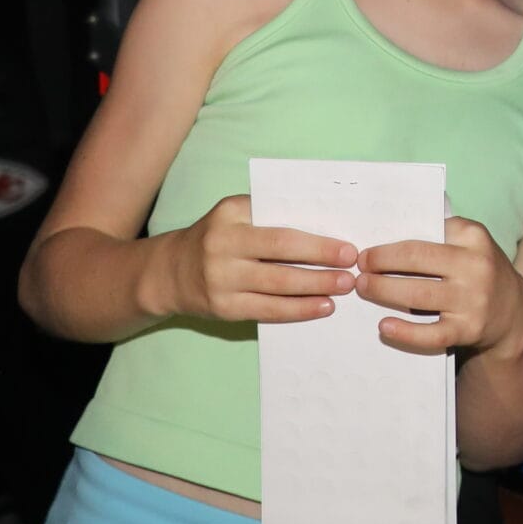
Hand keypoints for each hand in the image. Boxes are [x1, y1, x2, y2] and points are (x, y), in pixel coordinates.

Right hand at [156, 193, 354, 323]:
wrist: (170, 272)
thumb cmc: (217, 238)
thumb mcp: (235, 216)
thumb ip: (271, 217)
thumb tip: (326, 226)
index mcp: (231, 213)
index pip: (279, 221)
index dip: (315, 235)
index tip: (346, 243)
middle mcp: (223, 243)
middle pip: (281, 250)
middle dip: (321, 257)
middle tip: (352, 263)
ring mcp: (222, 278)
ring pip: (278, 284)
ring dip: (316, 286)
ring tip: (344, 286)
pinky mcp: (224, 308)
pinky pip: (268, 309)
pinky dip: (298, 310)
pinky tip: (322, 307)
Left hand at [356, 217, 522, 357]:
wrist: (512, 313)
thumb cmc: (477, 271)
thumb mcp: (469, 243)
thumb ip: (439, 234)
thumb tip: (387, 231)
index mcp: (473, 236)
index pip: (424, 233)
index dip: (390, 242)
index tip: (367, 248)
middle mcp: (475, 265)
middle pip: (416, 260)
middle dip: (381, 262)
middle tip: (360, 267)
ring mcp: (473, 299)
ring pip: (417, 295)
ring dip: (384, 290)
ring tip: (364, 287)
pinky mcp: (468, 329)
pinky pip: (431, 334)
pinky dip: (405, 332)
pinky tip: (384, 326)